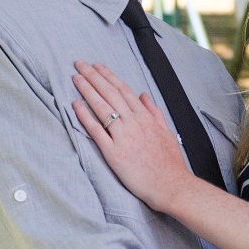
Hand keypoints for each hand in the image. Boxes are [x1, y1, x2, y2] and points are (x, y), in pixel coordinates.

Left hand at [72, 61, 192, 211]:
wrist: (172, 185)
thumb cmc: (170, 163)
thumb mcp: (166, 132)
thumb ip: (154, 112)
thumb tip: (144, 95)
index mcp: (146, 117)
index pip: (124, 90)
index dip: (108, 76)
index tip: (96, 66)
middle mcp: (134, 123)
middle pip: (110, 93)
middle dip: (93, 76)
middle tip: (79, 63)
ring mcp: (123, 137)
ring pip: (102, 107)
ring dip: (87, 90)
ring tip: (75, 77)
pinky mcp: (114, 153)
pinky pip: (97, 131)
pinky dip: (85, 117)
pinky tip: (75, 105)